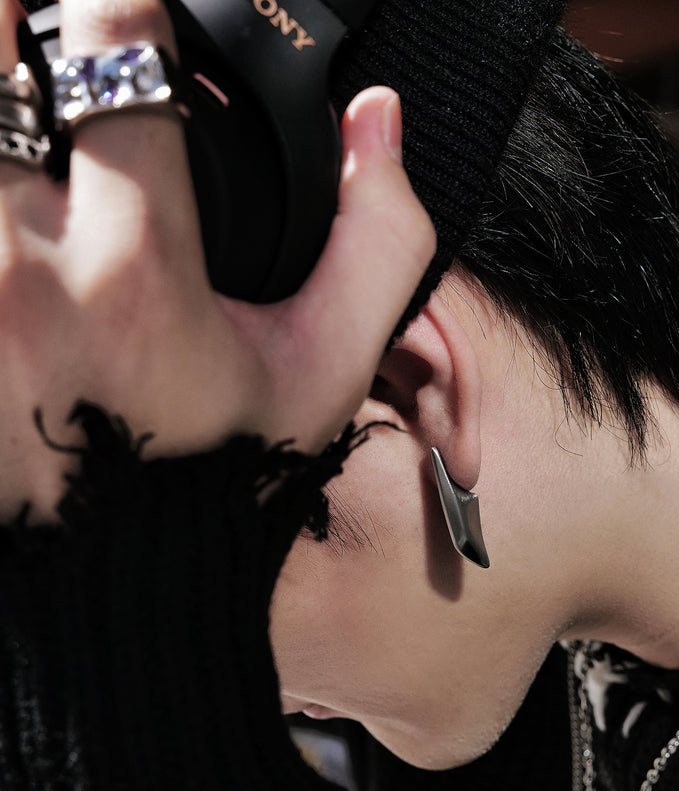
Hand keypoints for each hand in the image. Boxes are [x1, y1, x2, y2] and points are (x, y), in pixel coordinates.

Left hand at [0, 0, 434, 516]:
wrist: (113, 581)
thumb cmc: (219, 474)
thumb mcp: (328, 372)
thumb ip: (379, 240)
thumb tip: (378, 120)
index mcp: (138, 270)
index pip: (113, 48)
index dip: (126, 1)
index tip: (134, 11)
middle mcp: (16, 271)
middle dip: (20, 20)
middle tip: (52, 42)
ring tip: (28, 107)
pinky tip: (19, 216)